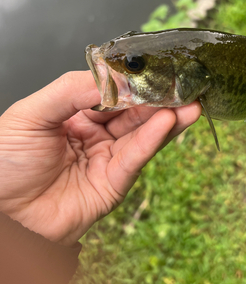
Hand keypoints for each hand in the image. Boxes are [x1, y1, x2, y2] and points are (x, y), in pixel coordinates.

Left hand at [0, 71, 200, 245]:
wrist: (0, 214)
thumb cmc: (5, 162)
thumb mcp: (33, 113)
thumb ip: (71, 90)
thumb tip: (113, 76)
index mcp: (75, 114)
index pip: (111, 93)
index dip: (132, 83)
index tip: (154, 69)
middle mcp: (94, 135)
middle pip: (132, 113)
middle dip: (158, 98)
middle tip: (183, 84)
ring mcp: (105, 159)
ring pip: (141, 134)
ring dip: (167, 118)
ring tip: (189, 102)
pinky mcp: (113, 184)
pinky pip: (134, 158)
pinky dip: (152, 139)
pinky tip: (168, 121)